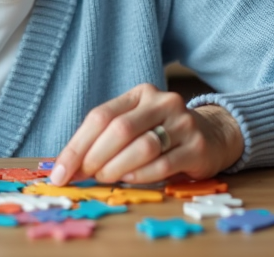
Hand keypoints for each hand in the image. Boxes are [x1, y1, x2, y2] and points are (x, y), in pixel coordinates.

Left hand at [49, 83, 243, 185]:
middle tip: (84, 176)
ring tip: (105, 177)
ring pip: (142, 146)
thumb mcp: (134, 126)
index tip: (60, 172)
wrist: (212, 135)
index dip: (77, 146)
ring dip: (116, 167)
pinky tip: (129, 179)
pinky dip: (141, 175)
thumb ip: (104, 140)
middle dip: (95, 157)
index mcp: (140, 94)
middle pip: (120, 129)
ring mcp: (183, 123)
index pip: (100, 116)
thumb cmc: (162, 133)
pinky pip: (164, 163)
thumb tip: (67, 168)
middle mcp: (162, 102)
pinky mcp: (197, 146)